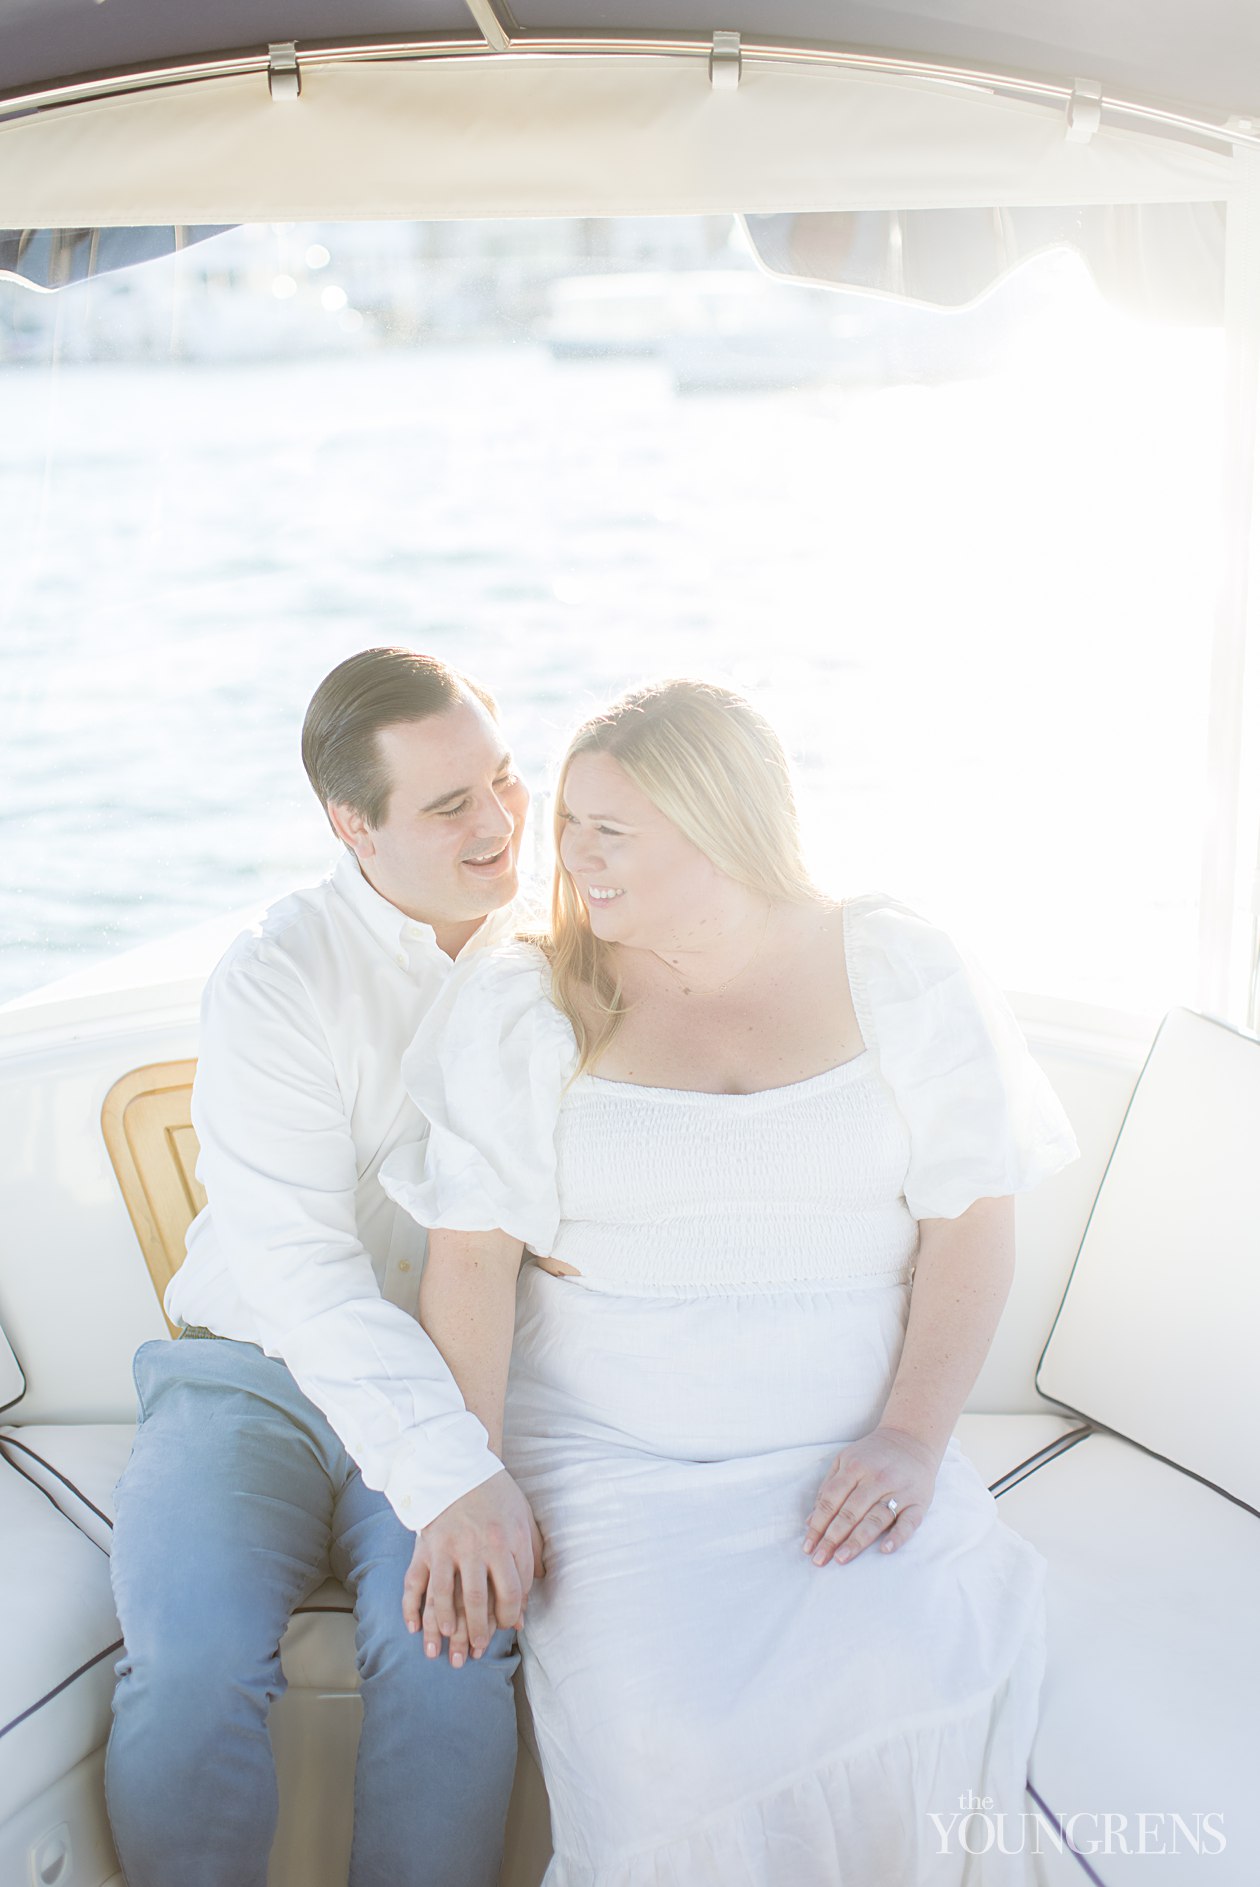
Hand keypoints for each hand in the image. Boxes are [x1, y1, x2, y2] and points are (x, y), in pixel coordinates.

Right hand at [403, 1469, 544, 1665]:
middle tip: (479, 1648)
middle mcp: (477, 1547)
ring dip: (448, 1626)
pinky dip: (412, 1608)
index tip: (508, 1622)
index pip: (514, 1590)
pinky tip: (414, 1628)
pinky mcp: (425, 1546)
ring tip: (450, 1643)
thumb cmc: (497, 1494)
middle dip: (480, 1631)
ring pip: (445, 1597)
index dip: (512, 1613)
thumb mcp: (524, 1518)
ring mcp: (448, 1547)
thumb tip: (533, 1594)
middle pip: (479, 1600)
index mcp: (507, 1540)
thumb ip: (531, 1556)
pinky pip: (415, 1582)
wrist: (460, 1465)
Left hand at [802, 1424, 941, 1566]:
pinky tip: (885, 1550)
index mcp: (854, 1467)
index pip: (831, 1500)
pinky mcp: (918, 1502)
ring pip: (875, 1519)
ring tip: (841, 1558)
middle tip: (819, 1559)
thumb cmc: (873, 1454)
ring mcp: (898, 1491)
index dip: (818, 1524)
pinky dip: (897, 1537)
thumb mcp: (846, 1460)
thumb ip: (828, 1488)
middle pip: (850, 1512)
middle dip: (832, 1538)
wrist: (912, 1439)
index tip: (807, 1546)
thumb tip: (811, 1521)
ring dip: (857, 1541)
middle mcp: (876, 1479)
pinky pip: (908, 1523)